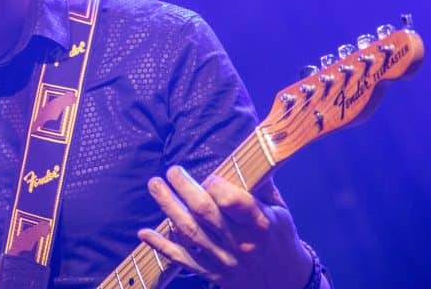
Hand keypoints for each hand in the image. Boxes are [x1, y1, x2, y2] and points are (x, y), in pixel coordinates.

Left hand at [138, 166, 312, 288]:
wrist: (285, 282)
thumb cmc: (280, 238)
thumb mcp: (280, 211)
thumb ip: (261, 186)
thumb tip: (248, 155)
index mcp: (261, 224)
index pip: (235, 202)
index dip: (217, 186)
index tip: (208, 176)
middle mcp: (241, 244)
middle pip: (206, 213)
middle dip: (185, 188)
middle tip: (172, 171)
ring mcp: (225, 260)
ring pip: (190, 232)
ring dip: (168, 207)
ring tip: (155, 185)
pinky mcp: (213, 273)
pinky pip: (183, 259)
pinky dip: (162, 246)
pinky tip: (145, 233)